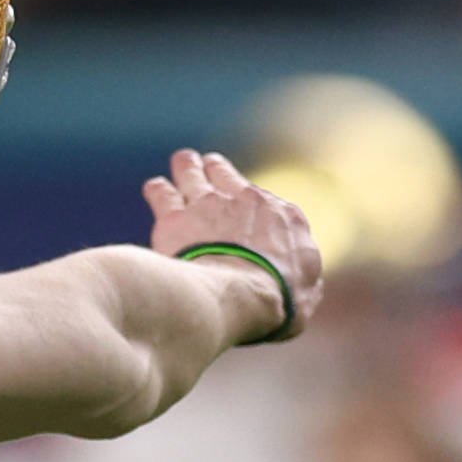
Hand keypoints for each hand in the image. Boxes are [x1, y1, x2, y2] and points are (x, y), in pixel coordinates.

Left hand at [143, 147, 318, 343]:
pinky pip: (162, 193)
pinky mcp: (175, 219)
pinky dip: (158, 189)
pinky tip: (155, 189)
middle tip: (208, 167)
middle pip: (226, 174)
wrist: (241, 294)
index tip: (243, 203)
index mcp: (282, 216)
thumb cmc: (279, 300)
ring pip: (193, 172)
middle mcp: (245, 200)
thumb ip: (305, 280)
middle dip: (217, 170)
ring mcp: (208, 205)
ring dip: (188, 166)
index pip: (263, 200)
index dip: (250, 201)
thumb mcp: (307, 295)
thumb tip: (304, 284)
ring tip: (185, 162)